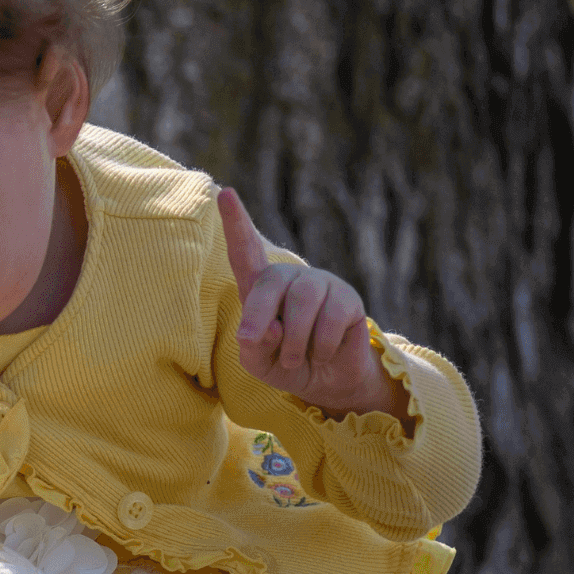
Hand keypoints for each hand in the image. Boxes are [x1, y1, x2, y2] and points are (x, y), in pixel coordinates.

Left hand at [217, 188, 405, 419]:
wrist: (328, 380)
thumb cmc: (284, 364)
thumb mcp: (257, 361)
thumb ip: (254, 345)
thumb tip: (273, 326)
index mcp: (259, 287)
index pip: (245, 250)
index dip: (236, 222)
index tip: (225, 193)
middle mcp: (289, 278)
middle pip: (269, 283)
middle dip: (259, 317)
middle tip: (254, 342)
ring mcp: (321, 284)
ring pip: (301, 304)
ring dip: (293, 342)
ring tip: (295, 358)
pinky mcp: (348, 298)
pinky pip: (330, 322)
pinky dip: (321, 349)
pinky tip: (323, 352)